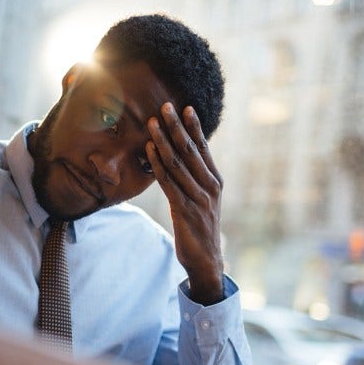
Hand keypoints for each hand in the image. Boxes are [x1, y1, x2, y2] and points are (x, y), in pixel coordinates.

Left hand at [146, 103, 223, 304]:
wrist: (206, 259)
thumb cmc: (200, 226)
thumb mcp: (202, 199)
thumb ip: (195, 179)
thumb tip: (183, 158)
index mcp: (215, 180)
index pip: (203, 148)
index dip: (194, 126)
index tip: (184, 106)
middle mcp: (209, 186)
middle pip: (190, 150)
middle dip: (176, 126)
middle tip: (164, 105)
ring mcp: (198, 198)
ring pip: (178, 163)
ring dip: (163, 140)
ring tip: (151, 122)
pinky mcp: (184, 210)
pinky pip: (168, 183)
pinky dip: (158, 164)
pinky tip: (149, 150)